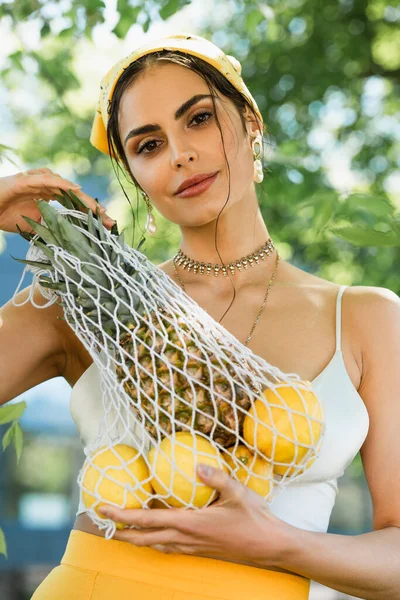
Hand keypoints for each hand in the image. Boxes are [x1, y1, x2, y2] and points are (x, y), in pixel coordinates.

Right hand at [0, 168, 114, 232]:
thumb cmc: (6, 214)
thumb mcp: (34, 225)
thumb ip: (49, 228)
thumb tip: (67, 241)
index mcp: (49, 196)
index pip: (74, 203)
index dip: (91, 212)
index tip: (107, 224)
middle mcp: (46, 186)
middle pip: (75, 195)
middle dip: (93, 207)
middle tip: (110, 219)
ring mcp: (37, 181)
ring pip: (65, 187)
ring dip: (82, 197)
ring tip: (97, 208)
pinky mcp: (26, 179)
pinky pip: (47, 180)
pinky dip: (61, 183)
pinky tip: (74, 189)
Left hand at [98, 464, 293, 568]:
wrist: (270, 547)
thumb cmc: (255, 520)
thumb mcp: (239, 493)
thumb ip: (217, 477)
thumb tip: (197, 465)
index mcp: (190, 523)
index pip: (148, 520)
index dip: (123, 515)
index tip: (103, 510)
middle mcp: (186, 538)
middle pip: (144, 538)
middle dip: (120, 531)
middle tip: (101, 523)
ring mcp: (192, 547)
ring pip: (155, 544)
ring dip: (135, 537)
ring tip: (122, 528)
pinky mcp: (199, 550)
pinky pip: (169, 546)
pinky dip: (154, 539)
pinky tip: (155, 533)